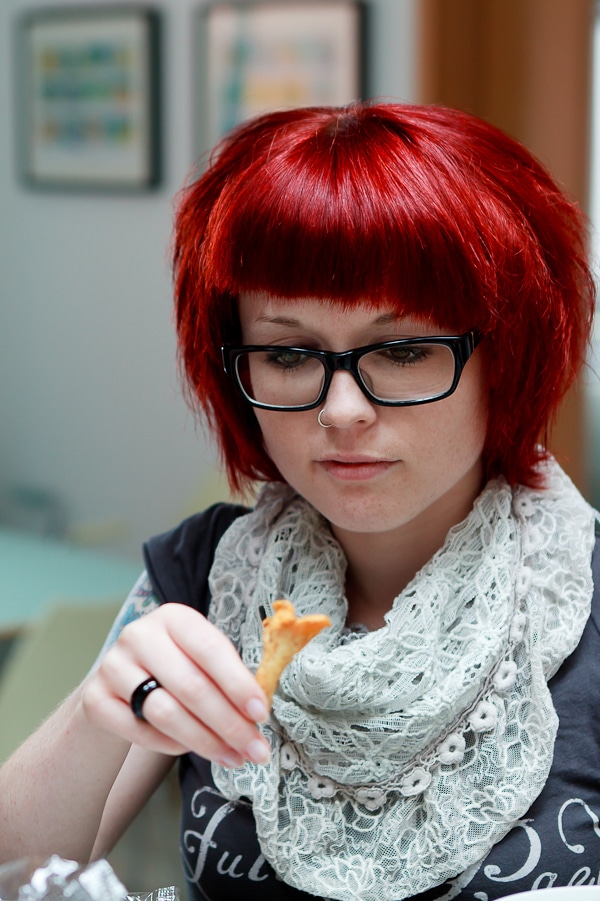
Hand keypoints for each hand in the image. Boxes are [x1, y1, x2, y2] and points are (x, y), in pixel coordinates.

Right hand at [82, 604, 270, 766]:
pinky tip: (192, 750)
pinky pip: (140, 732)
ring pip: (165, 712)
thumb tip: (259, 709)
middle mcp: (140, 634)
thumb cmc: (176, 666)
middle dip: (229, 724)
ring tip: (233, 757)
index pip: (210, 649)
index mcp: (174, 617)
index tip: (261, 713)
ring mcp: (113, 665)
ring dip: (205, 741)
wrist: (121, 681)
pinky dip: (171, 745)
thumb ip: (229, 676)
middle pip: (190, 686)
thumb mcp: (202, 658)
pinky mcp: (95, 699)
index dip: (238, 683)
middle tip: (255, 750)